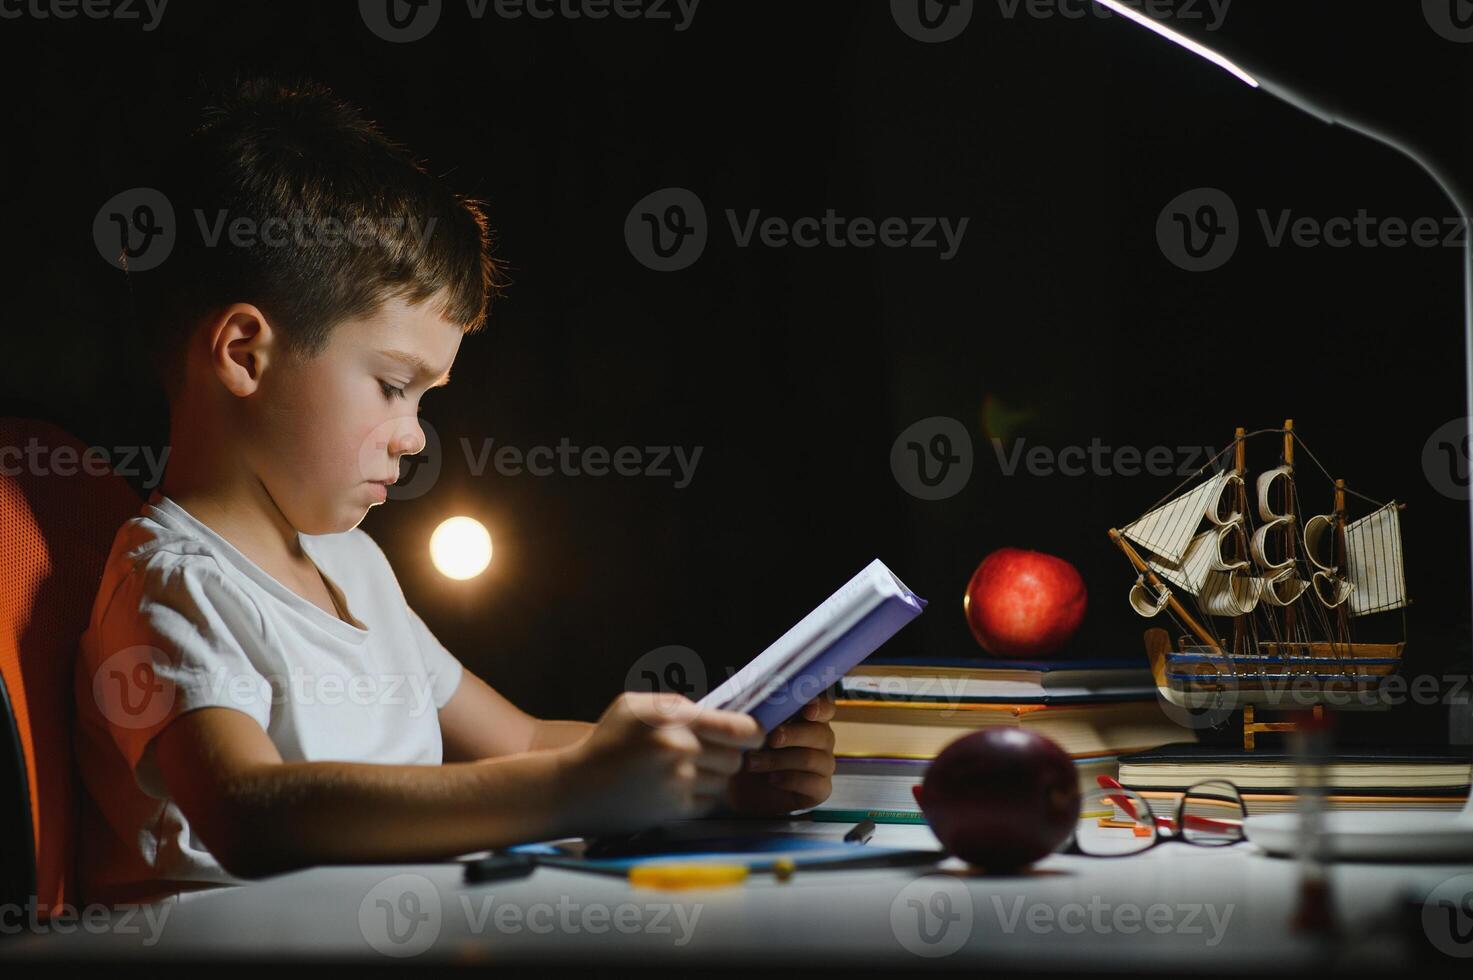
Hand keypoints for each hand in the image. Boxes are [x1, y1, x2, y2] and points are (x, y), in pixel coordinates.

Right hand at [559, 692, 764, 836]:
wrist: (575, 788)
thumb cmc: (606, 742)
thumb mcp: (634, 705)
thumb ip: (676, 703)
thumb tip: (716, 711)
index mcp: (673, 721)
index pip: (736, 728)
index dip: (754, 732)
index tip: (756, 734)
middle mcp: (680, 751)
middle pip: (735, 757)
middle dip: (728, 754)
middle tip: (707, 752)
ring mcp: (678, 784)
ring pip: (723, 780)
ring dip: (712, 775)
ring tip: (682, 769)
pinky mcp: (675, 811)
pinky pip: (709, 801)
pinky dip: (699, 795)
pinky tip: (673, 787)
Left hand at [721, 687, 837, 816]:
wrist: (737, 788)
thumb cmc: (746, 751)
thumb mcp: (748, 728)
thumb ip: (760, 711)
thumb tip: (762, 694)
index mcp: (807, 719)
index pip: (825, 707)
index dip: (820, 707)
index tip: (807, 711)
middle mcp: (820, 740)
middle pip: (820, 733)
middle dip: (793, 735)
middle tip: (771, 739)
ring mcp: (823, 765)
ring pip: (814, 759)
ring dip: (780, 760)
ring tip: (754, 762)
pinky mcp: (820, 790)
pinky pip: (816, 784)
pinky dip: (791, 780)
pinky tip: (772, 779)